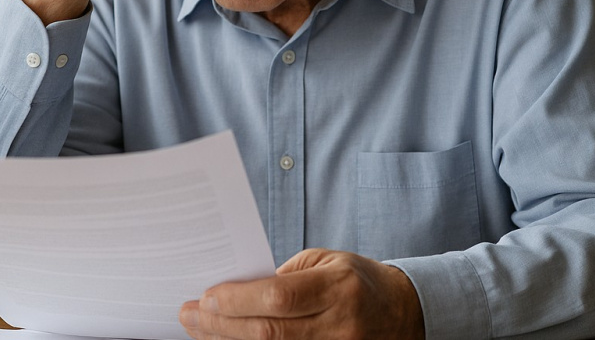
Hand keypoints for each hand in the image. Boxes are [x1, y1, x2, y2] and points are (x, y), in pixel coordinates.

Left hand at [179, 248, 424, 339]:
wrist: (405, 313)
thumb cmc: (357, 280)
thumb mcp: (326, 262)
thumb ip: (284, 276)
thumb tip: (234, 292)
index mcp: (338, 286)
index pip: (279, 297)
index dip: (238, 300)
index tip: (205, 297)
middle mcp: (339, 324)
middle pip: (268, 333)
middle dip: (221, 325)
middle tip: (188, 316)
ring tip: (199, 331)